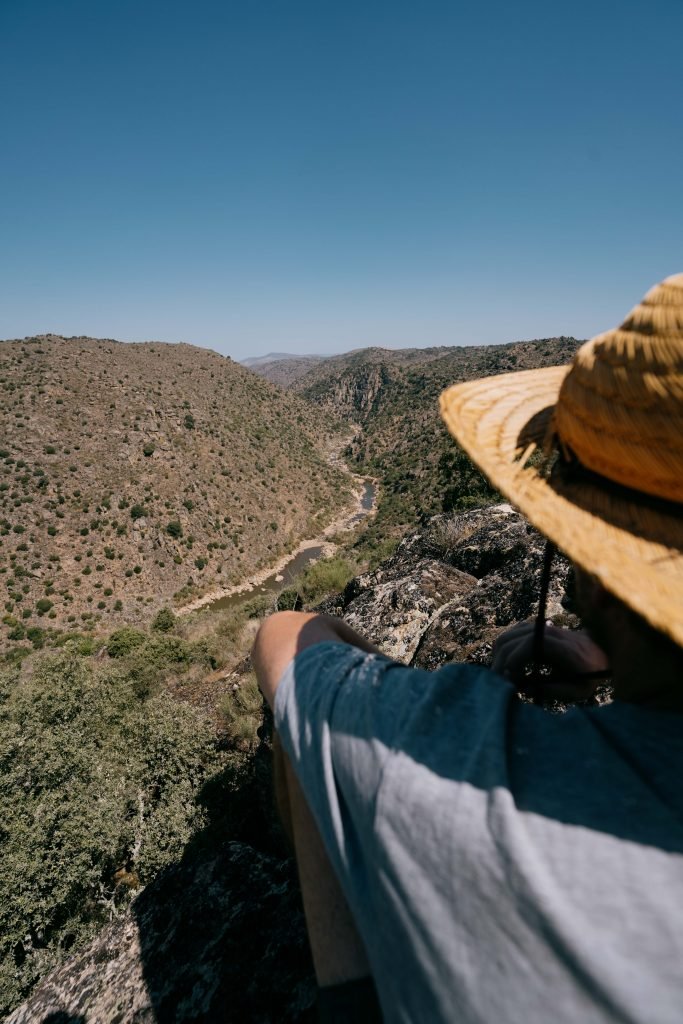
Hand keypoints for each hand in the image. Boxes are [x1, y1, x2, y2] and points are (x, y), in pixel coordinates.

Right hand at [492, 622, 609, 701]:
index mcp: (561, 647)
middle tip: (500, 681)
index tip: (509, 681)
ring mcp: (540, 628)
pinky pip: (511, 634)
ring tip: (504, 674)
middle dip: (500, 661)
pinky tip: (509, 663)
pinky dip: (505, 647)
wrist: (600, 654)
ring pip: (508, 635)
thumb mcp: (576, 690)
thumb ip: (551, 690)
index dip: (514, 662)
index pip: (528, 645)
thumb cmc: (589, 676)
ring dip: (500, 655)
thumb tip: (523, 688)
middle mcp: (548, 632)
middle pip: (511, 639)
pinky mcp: (536, 628)